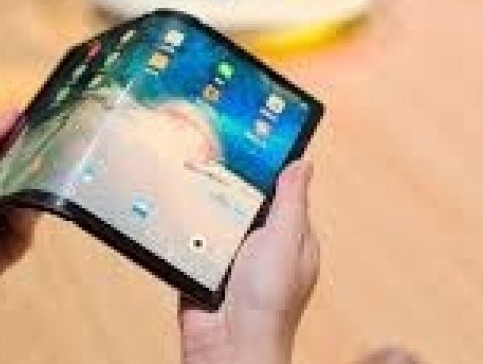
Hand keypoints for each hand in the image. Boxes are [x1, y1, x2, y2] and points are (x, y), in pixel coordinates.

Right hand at [178, 160, 317, 363]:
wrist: (227, 345)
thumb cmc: (268, 302)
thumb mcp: (284, 239)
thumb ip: (291, 201)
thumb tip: (302, 163)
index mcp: (291, 236)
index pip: (282, 190)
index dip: (268, 166)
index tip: (249, 139)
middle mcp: (263, 245)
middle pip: (243, 199)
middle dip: (229, 184)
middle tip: (212, 156)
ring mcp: (233, 257)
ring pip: (215, 217)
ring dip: (205, 209)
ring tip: (193, 186)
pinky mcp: (205, 268)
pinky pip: (193, 239)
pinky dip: (186, 232)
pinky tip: (179, 220)